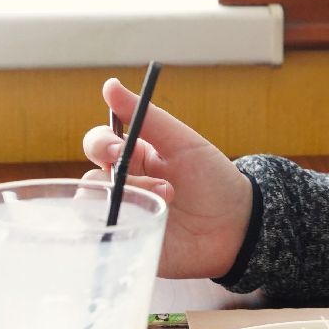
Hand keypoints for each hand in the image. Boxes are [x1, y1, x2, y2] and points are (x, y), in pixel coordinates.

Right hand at [81, 78, 254, 279]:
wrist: (238, 224)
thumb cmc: (213, 179)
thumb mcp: (182, 143)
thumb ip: (146, 116)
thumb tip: (109, 85)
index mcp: (134, 157)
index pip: (99, 144)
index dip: (101, 144)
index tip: (118, 148)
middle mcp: (123, 187)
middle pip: (90, 177)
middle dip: (111, 177)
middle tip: (139, 178)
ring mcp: (124, 216)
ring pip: (91, 209)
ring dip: (122, 203)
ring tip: (166, 201)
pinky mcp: (128, 243)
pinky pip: (102, 240)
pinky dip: (111, 233)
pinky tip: (137, 227)